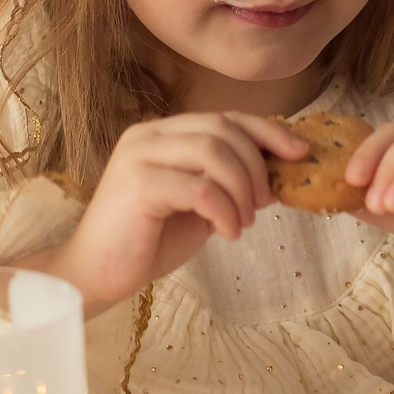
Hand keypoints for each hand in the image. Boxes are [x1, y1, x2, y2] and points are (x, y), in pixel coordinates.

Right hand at [20, 112, 305, 315]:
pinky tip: (228, 234)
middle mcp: (147, 136)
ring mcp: (139, 157)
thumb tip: (276, 172)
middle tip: (263, 204)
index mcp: (161, 133)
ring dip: (242, 189)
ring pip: (213, 153)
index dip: (266, 131)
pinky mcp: (137, 186)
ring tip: (244, 222)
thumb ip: (224, 182)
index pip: (224, 118)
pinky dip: (224, 210)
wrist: (94, 275)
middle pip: (222, 130)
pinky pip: (200, 188)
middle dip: (256, 166)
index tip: (299, 153)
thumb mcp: (197, 205)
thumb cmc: (146, 242)